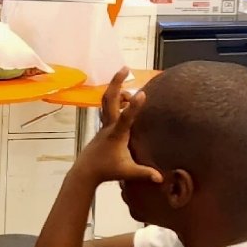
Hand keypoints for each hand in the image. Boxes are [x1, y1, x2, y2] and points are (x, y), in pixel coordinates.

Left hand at [74, 67, 163, 185]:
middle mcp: (108, 125)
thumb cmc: (106, 170)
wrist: (85, 171)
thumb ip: (143, 173)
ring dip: (117, 89)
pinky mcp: (103, 125)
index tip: (143, 93)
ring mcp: (104, 124)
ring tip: (134, 91)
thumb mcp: (127, 172)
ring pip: (108, 101)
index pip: (126, 118)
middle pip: (110, 99)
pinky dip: (117, 99)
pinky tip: (126, 100)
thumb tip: (161, 179)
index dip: (134, 106)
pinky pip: (109, 107)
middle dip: (116, 82)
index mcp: (116, 135)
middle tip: (124, 68)